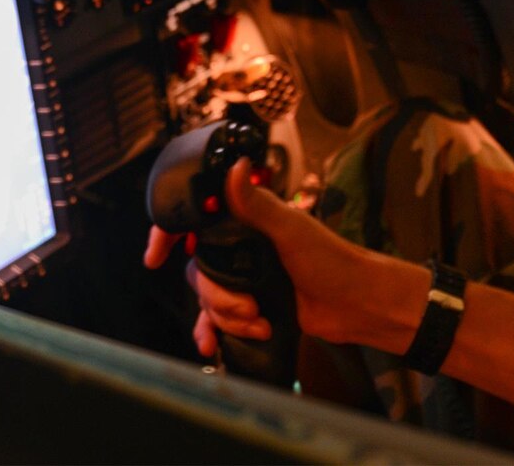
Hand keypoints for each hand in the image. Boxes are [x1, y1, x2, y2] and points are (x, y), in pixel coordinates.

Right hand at [142, 159, 425, 357]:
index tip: (155, 255)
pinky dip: (214, 332)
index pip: (196, 221)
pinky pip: (218, 320)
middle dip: (217, 295)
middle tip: (248, 306)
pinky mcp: (252, 306)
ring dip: (228, 317)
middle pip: (199, 270)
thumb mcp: (292, 230)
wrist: (357, 305)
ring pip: (209, 298)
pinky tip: (212, 346)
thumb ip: (257, 204)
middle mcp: (241, 248)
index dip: (169, 233)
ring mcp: (245, 279)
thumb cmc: (332, 260)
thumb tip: (233, 166)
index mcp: (247, 221)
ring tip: (259, 322)